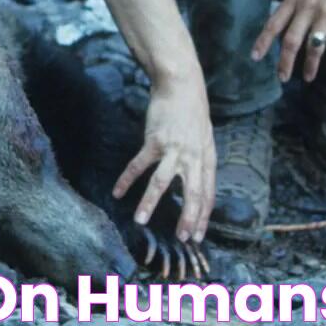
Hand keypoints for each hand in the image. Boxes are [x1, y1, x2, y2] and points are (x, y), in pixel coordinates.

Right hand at [112, 75, 215, 243]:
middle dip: (187, 218)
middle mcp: (193, 157)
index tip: (197, 236)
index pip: (208, 193)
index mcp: (207, 158)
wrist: (181, 85)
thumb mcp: (205, 138)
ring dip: (150, 203)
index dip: (202, 216)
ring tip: (140, 221)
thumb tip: (199, 183)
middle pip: (192, 193)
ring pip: (162, 182)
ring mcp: (173, 148)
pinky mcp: (154, 140)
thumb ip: (201, 161)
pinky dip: (127, 179)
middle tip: (181, 239)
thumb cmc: (192, 112)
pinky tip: (118, 191)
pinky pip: (139, 164)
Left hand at [251, 0, 325, 81]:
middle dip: (285, 61)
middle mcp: (308, 6)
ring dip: (310, 64)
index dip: (263, 41)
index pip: (274, 22)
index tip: (255, 57)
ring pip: (315, 45)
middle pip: (291, 39)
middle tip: (282, 77)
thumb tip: (294, 19)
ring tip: (308, 78)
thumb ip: (300, 0)